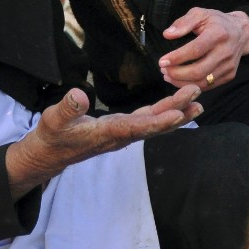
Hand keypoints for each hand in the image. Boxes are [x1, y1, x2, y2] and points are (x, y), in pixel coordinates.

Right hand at [5, 85, 202, 198]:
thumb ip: (67, 109)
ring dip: (176, 111)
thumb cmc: (51, 136)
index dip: (158, 121)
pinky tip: (175, 106)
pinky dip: (163, 112)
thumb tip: (79, 94)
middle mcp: (121, 135)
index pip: (137, 127)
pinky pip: (147, 120)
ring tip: (198, 102)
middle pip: (154, 124)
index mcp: (107, 133)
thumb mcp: (53, 120)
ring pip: (154, 122)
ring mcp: (123, 133)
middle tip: (198, 95)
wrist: (50, 153)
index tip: (179, 113)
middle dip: (177, 110)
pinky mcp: (121, 128)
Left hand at [158, 8, 248, 90]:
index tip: (162, 61)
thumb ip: (183, 23)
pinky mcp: (230, 75)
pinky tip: (180, 80)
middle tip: (163, 70)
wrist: (241, 31)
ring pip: (203, 82)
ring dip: (182, 82)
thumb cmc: (217, 21)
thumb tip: (167, 34)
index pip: (195, 50)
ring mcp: (229, 65)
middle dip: (177, 73)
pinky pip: (208, 86)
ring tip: (168, 76)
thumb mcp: (200, 14)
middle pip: (199, 70)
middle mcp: (226, 51)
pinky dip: (192, 85)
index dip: (177, 58)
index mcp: (218, 34)